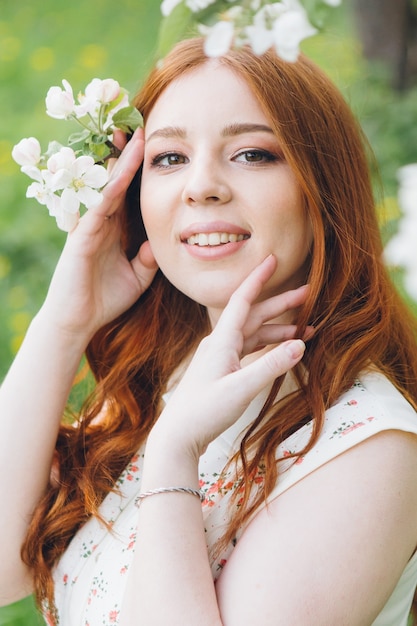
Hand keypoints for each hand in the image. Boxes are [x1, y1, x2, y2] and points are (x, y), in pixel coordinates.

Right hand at [39, 128, 157, 341]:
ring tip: (131, 131)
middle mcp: (103, 220)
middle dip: (127, 153)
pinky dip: (112, 184)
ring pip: (107, 184)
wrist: (79, 320)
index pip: (131, 192)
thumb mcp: (138, 276)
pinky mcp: (83, 233)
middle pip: (117, 179)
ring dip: (120, 159)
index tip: (156, 146)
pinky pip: (101, 203)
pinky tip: (122, 166)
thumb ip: (149, 258)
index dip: (141, 170)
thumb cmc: (105, 298)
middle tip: (141, 123)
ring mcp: (92, 224)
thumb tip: (159, 242)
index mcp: (116, 228)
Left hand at [150, 255, 308, 458]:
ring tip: (309, 328)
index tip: (272, 259)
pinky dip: (268, 345)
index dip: (258, 278)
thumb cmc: (204, 412)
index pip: (243, 300)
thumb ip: (271, 366)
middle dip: (282, 303)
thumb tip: (301, 344)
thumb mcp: (241, 389)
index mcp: (221, 340)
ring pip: (254, 332)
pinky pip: (249, 348)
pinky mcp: (222, 370)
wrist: (178, 436)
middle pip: (254, 314)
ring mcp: (220, 356)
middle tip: (309, 294)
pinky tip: (283, 348)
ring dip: (280, 328)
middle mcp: (220, 343)